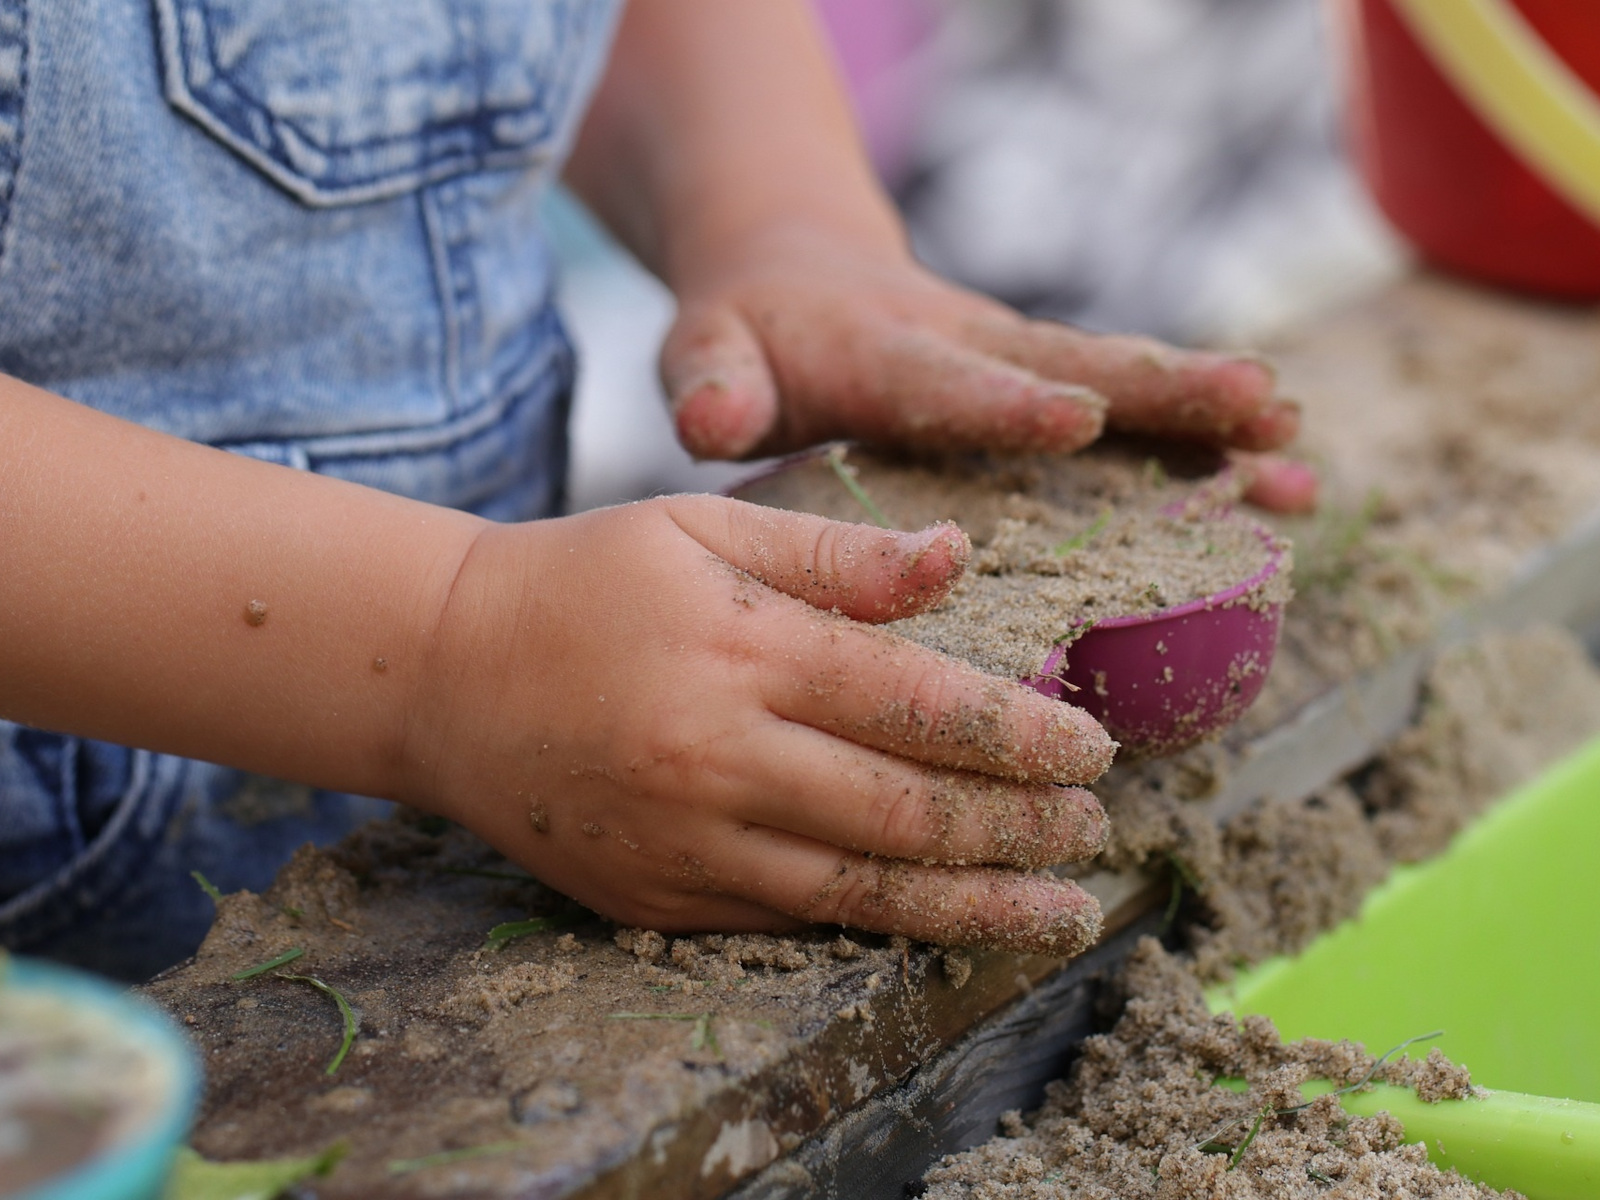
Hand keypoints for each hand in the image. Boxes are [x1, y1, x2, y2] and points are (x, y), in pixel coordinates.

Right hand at [401, 496, 1115, 954]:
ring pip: (862, 891)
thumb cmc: (585, 581)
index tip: (1093, 748)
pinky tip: (940, 922)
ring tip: (1060, 909)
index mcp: (743, 649)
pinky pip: (790, 921)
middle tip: (1090, 825)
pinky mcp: (656, 897)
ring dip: (976, 904)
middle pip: (907, 811)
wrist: (443, 674)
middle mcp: (720, 755)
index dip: (1022, 735)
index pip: (920, 704)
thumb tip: (960, 559)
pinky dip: (878, 926)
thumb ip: (835, 553)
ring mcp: (686, 840)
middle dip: (1020, 827)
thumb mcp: (702, 527)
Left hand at [660, 224, 1316, 512]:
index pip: (947, 381)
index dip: (1007, 402)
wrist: (797, 270)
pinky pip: (1132, 414)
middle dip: (1164, 391)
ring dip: (1210, 420)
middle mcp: (971, 349)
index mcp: (884, 354)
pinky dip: (1205, 444)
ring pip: (1124, 388)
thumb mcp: (709, 351)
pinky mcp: (1046, 384)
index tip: (1077, 417)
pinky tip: (1283, 481)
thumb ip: (712, 382)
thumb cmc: (749, 333)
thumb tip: (712, 418)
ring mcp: (1019, 366)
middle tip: (1258, 408)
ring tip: (1298, 453)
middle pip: (1076, 365)